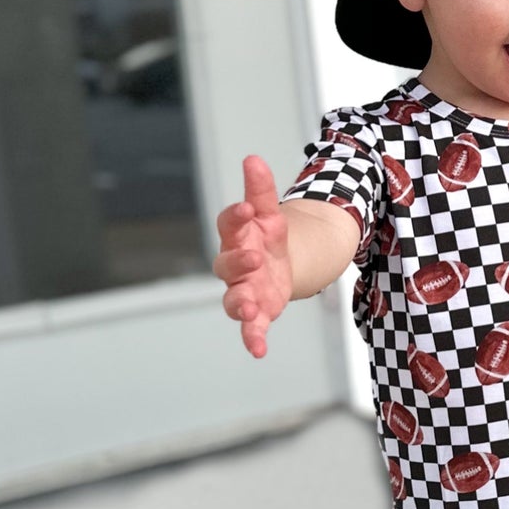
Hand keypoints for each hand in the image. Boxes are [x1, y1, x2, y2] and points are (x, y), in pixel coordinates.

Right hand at [214, 155, 293, 357]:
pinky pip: (251, 327)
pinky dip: (252, 338)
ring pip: (234, 299)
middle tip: (253, 257)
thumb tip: (253, 159)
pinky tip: (258, 350)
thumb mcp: (269, 212)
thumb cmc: (266, 236)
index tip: (246, 208)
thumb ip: (261, 190)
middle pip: (227, 264)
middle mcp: (235, 264)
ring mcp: (244, 289)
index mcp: (237, 235)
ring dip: (240, 304)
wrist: (281, 264)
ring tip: (250, 307)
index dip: (235, 217)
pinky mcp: (258, 311)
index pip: (229, 224)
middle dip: (238, 261)